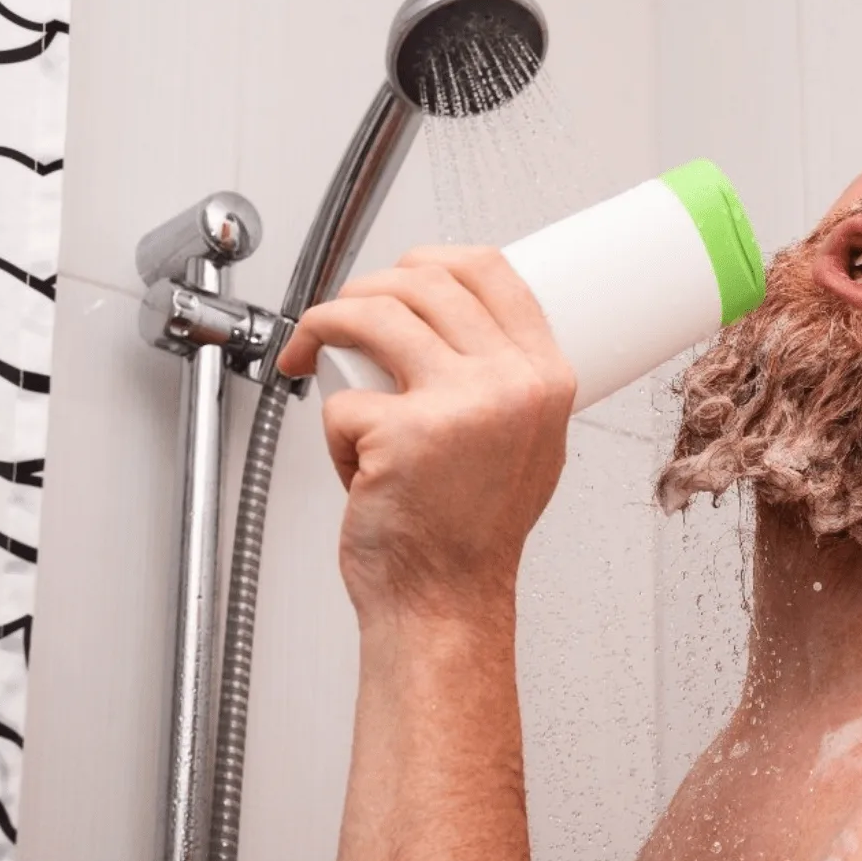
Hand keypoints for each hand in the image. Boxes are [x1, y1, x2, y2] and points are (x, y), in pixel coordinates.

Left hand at [277, 246, 575, 630]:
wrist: (448, 602)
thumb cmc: (475, 533)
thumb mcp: (530, 444)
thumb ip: (509, 384)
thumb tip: (453, 324)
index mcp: (547, 378)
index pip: (492, 271)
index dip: (433, 258)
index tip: (401, 273)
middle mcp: (512, 384)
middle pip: (426, 281)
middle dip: (366, 288)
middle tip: (343, 317)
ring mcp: (460, 406)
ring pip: (373, 314)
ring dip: (326, 323)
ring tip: (314, 350)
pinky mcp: (402, 433)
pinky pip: (340, 399)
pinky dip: (331, 429)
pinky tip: (354, 463)